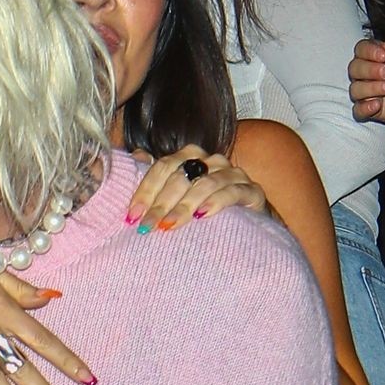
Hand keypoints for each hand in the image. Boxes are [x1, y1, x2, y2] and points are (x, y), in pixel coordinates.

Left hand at [126, 143, 266, 231]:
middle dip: (161, 204)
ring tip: (169, 225)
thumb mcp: (178, 199)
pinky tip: (202, 216)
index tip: (132, 216)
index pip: (163, 167)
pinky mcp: (252, 192)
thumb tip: (136, 157)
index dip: (145, 190)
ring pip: (205, 184)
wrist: (248, 226)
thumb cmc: (206, 212)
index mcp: (190, 158)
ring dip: (184, 206)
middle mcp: (212, 161)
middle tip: (147, 227)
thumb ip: (157, 178)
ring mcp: (233, 175)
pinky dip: (216, 203)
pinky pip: (233, 192)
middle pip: (182, 176)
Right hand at [348, 38, 384, 129]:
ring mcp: (365, 92)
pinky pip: (358, 110)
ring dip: (372, 88)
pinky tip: (377, 104)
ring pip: (355, 89)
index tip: (384, 56)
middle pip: (354, 68)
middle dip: (371, 70)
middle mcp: (365, 73)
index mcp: (373, 55)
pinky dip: (365, 108)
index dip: (369, 51)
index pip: (361, 49)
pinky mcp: (367, 110)